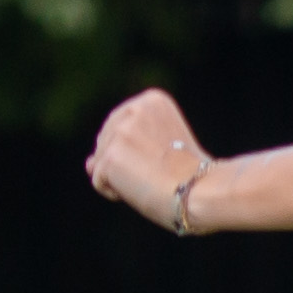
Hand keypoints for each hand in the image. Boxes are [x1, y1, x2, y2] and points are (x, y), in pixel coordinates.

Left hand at [85, 89, 212, 233]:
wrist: (204, 191)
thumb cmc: (193, 175)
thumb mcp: (164, 146)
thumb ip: (126, 146)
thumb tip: (89, 164)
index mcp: (152, 100)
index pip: (121, 127)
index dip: (139, 150)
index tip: (167, 158)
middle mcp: (133, 109)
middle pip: (107, 143)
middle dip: (126, 164)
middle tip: (159, 172)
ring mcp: (119, 132)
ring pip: (101, 163)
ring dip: (122, 178)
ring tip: (151, 179)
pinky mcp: (109, 157)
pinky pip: (99, 181)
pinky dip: (116, 192)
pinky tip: (141, 189)